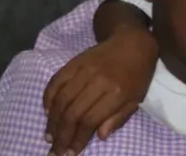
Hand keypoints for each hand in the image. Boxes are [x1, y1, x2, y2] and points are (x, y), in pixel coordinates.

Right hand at [43, 29, 156, 155]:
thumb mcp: (136, 98)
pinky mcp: (75, 61)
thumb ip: (119, 118)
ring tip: (49, 136)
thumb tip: (99, 137)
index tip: (70, 153)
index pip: (90, 120)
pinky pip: (56, 82)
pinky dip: (48, 98)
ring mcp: (84, 70)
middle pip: (72, 113)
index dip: (77, 139)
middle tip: (54, 151)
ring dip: (52, 121)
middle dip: (61, 136)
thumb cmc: (138, 74)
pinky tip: (48, 112)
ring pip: (61, 99)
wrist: (133, 42)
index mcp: (117, 93)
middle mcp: (98, 81)